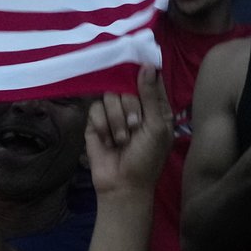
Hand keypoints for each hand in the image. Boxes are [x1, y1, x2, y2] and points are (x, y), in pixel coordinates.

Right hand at [85, 67, 171, 194]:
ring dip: (116, 120)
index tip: (139, 68)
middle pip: (127, 86)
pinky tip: (107, 140)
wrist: (123, 185)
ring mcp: (114, 113)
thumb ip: (150, 96)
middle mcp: (135, 106)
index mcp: (156, 107)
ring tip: (121, 140)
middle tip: (134, 127)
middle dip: (130, 107)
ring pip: (109, 96)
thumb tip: (146, 65)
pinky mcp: (95, 122)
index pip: (150, 79)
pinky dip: (101, 125)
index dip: (145, 74)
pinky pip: (95, 109)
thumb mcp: (156, 127)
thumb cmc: (147, 158)